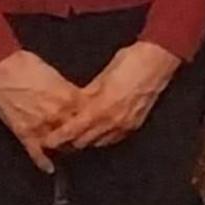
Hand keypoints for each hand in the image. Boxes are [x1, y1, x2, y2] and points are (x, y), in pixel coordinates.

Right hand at [0, 50, 83, 171]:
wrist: (1, 68)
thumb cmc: (26, 66)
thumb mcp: (56, 75)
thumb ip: (68, 91)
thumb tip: (77, 100)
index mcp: (68, 98)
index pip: (89, 115)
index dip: (93, 120)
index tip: (96, 123)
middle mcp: (57, 115)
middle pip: (77, 133)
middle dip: (82, 136)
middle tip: (86, 139)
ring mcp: (41, 126)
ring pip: (60, 145)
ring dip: (65, 148)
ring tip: (70, 149)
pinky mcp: (24, 133)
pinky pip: (36, 153)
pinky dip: (43, 162)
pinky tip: (49, 168)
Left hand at [44, 41, 181, 151]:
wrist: (157, 61)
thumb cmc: (129, 62)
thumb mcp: (102, 76)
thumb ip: (87, 95)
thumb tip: (74, 105)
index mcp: (102, 107)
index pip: (74, 130)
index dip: (59, 138)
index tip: (47, 141)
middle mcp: (113, 121)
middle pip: (84, 142)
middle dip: (69, 142)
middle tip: (58, 138)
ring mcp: (126, 125)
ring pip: (98, 143)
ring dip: (86, 141)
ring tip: (75, 135)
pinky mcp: (135, 125)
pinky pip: (113, 138)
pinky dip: (101, 137)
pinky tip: (96, 130)